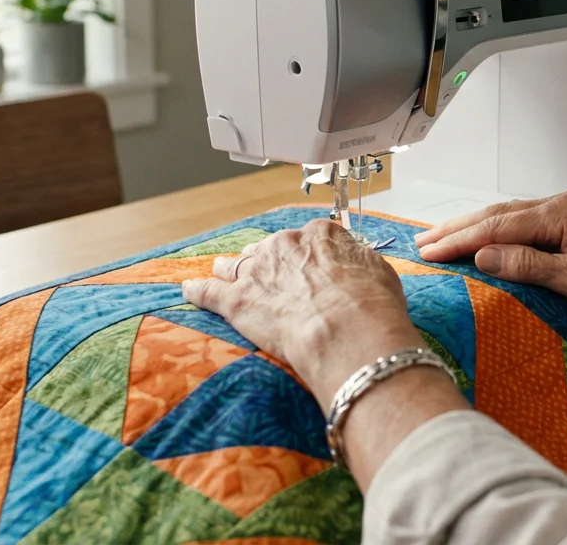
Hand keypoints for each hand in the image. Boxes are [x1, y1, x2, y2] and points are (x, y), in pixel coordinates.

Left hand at [182, 219, 425, 404]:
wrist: (348, 331)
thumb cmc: (371, 306)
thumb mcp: (378, 272)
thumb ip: (357, 263)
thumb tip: (353, 267)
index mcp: (320, 235)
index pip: (310, 238)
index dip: (309, 256)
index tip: (311, 267)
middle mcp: (285, 245)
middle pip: (270, 249)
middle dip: (269, 263)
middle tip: (274, 280)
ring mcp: (257, 271)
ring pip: (236, 264)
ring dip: (231, 270)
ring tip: (223, 272)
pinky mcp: (236, 301)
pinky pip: (207, 291)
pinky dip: (197, 291)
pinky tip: (188, 289)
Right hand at [415, 190, 566, 318]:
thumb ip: (527, 265)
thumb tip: (484, 255)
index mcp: (560, 213)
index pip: (496, 226)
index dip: (458, 240)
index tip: (427, 251)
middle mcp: (562, 203)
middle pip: (498, 214)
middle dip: (457, 228)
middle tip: (421, 242)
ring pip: (511, 215)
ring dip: (475, 227)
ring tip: (443, 239)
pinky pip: (527, 221)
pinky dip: (499, 230)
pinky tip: (486, 239)